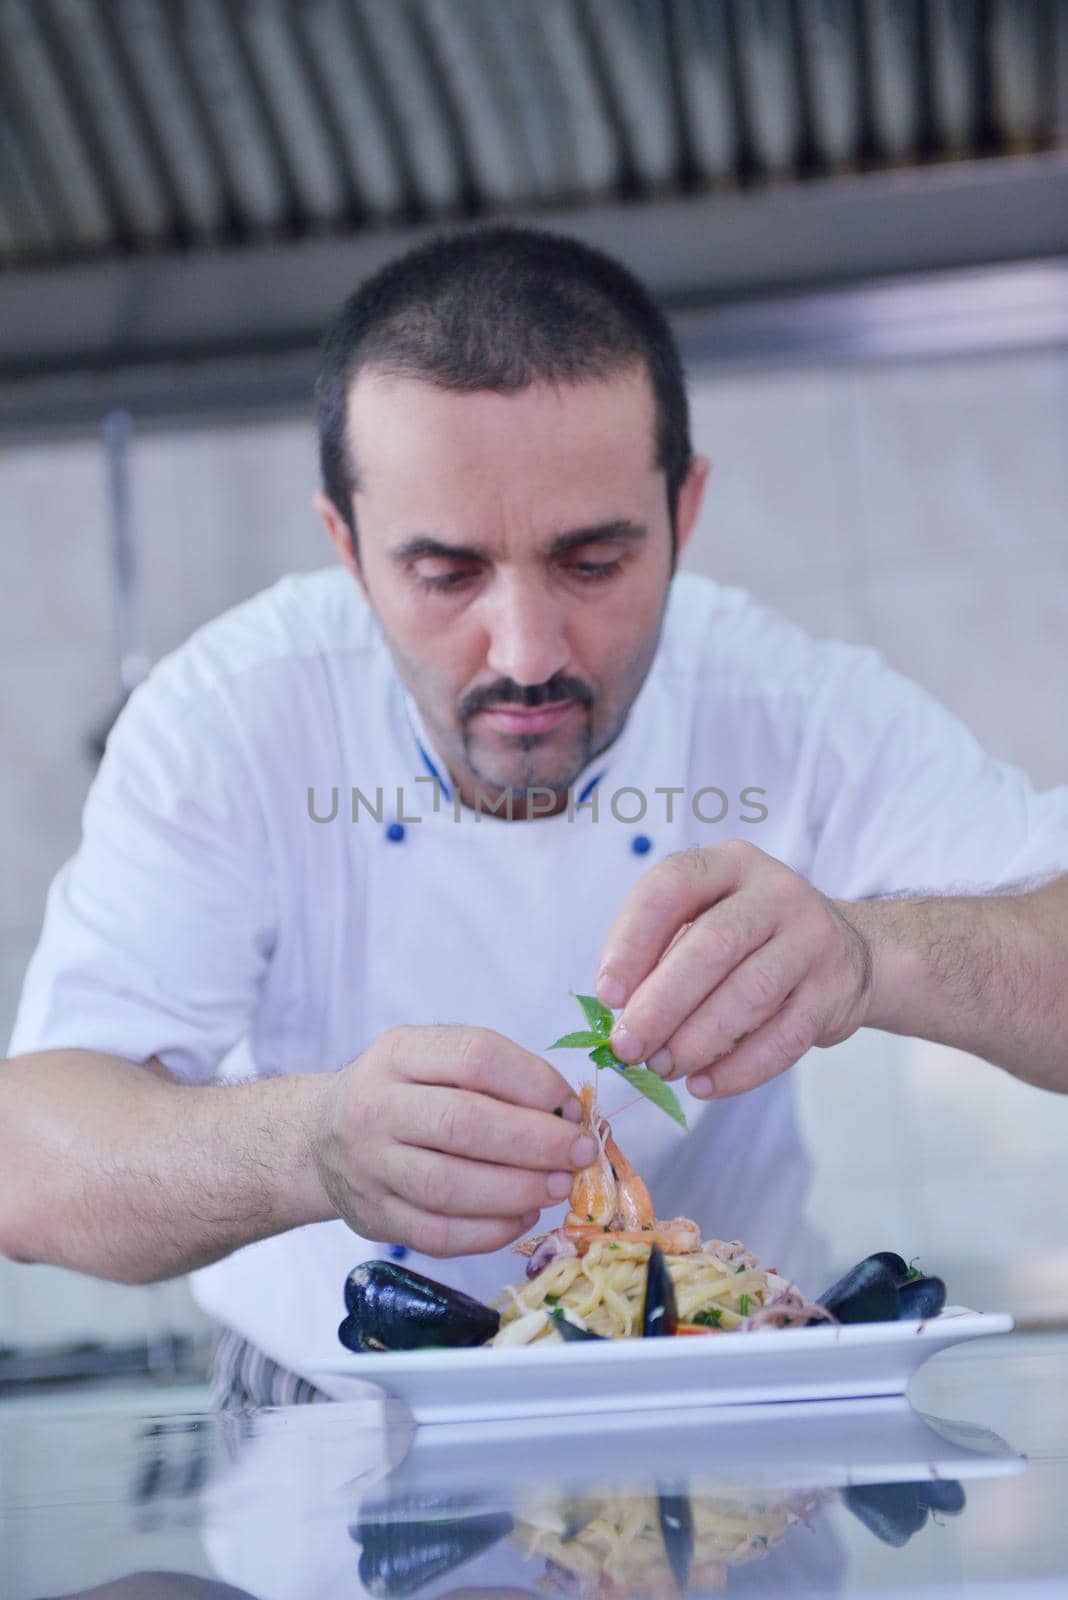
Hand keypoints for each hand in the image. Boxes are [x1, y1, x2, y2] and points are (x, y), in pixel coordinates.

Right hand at [313, 1025, 594, 1256]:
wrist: (320, 1137)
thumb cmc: (401, 1093)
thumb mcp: (433, 1059)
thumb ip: (494, 1076)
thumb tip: (568, 1114)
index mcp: (399, 1054)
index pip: (475, 1058)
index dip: (534, 1082)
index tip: (572, 1105)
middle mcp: (375, 1106)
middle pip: (464, 1124)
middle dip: (536, 1142)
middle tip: (580, 1153)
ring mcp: (369, 1166)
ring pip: (449, 1186)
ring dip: (518, 1190)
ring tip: (559, 1187)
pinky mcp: (373, 1217)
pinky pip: (438, 1234)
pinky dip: (490, 1231)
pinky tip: (523, 1217)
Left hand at [595, 840, 873, 1098]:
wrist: (845, 952)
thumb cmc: (749, 938)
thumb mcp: (705, 918)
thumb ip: (660, 952)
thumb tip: (617, 1010)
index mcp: (730, 863)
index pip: (672, 887)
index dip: (632, 941)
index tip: (607, 994)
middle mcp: (776, 892)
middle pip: (712, 946)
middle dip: (661, 1004)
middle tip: (628, 1046)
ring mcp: (813, 939)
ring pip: (750, 994)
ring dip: (696, 1040)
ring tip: (662, 1067)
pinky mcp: (834, 990)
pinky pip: (784, 1038)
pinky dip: (738, 1069)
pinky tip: (703, 1084)